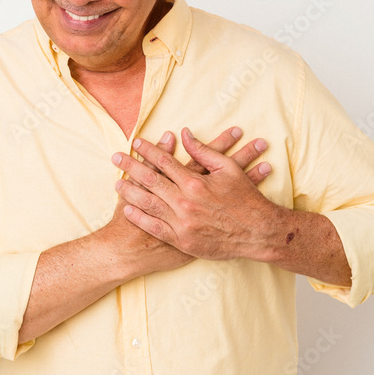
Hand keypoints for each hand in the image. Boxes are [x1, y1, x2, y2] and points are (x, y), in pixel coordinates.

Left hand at [113, 127, 278, 260]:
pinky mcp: (183, 241)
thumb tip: (185, 133)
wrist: (257, 233)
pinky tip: (128, 210)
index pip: (164, 162)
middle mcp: (185, 202)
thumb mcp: (229, 168)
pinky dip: (140, 218)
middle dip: (130, 167)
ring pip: (148, 204)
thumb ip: (204, 150)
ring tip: (115, 182)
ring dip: (130, 192)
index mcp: (195, 182)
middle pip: (150, 180)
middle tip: (115, 157)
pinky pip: (155, 228)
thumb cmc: (245, 198)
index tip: (136, 142)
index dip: (148, 150)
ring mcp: (182, 223)